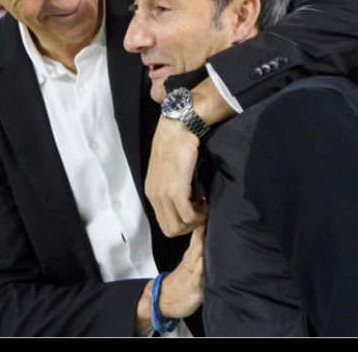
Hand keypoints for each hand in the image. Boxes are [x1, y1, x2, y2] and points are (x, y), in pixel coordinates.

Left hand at [145, 116, 206, 237]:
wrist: (177, 127)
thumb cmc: (175, 144)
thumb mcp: (167, 169)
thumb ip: (170, 187)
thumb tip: (185, 201)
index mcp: (151, 192)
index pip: (164, 223)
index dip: (182, 222)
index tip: (195, 210)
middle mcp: (154, 196)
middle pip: (171, 230)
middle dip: (189, 226)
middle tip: (201, 211)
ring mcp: (163, 194)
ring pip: (179, 226)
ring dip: (195, 220)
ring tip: (204, 205)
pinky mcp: (176, 190)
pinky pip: (188, 215)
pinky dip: (200, 213)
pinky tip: (205, 200)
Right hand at [158, 226, 204, 318]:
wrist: (160, 300)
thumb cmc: (178, 282)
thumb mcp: (186, 263)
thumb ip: (196, 249)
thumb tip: (205, 233)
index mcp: (190, 257)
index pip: (196, 238)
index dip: (202, 226)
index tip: (208, 212)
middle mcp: (190, 263)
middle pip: (197, 246)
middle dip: (203, 233)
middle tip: (208, 219)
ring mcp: (190, 275)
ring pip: (196, 259)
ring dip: (202, 248)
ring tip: (207, 236)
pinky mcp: (192, 289)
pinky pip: (196, 279)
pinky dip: (199, 270)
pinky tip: (203, 262)